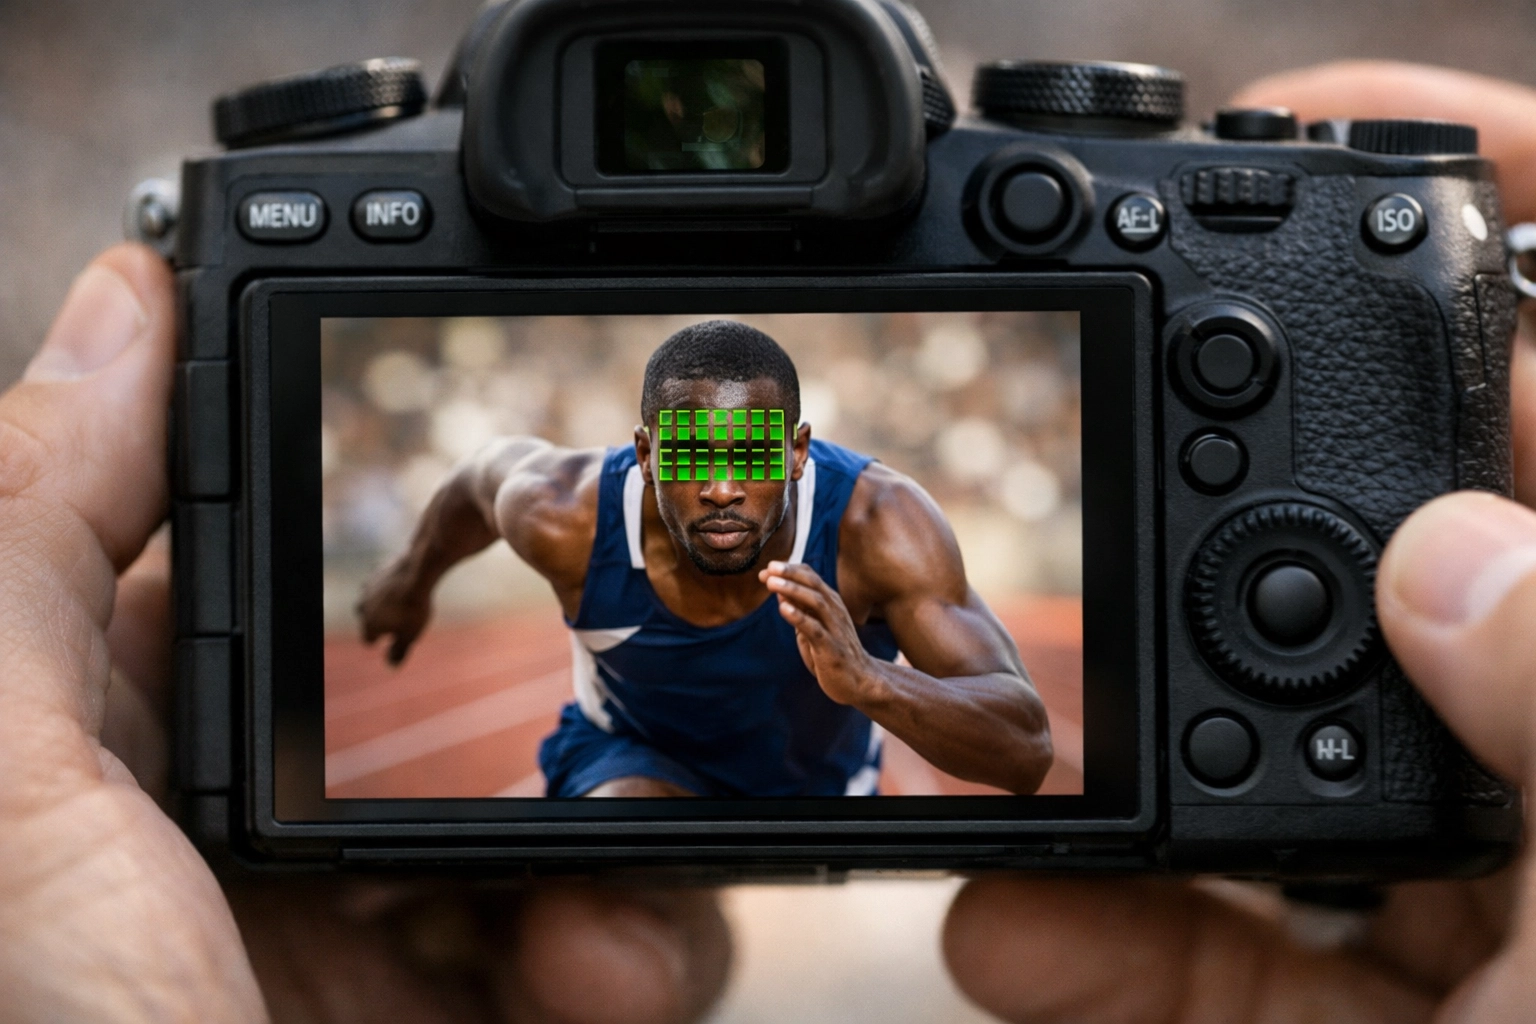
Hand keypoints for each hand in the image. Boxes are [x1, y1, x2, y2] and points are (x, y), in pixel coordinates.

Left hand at [0, 244, 729, 1021]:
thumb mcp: (5, 795)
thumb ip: (37, 531)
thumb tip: (124, 294)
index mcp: (131, 765)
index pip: (295, 593)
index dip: (403, 539)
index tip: (509, 498)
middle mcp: (259, 852)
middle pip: (467, 712)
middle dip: (568, 713)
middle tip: (631, 696)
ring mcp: (382, 955)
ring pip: (570, 832)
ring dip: (626, 858)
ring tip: (590, 931)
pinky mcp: (483, 1023)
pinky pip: (620, 954)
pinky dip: (644, 960)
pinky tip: (597, 985)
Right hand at [358, 554, 432, 664]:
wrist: (416, 573)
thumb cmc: (414, 608)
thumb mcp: (411, 635)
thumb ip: (400, 651)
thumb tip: (392, 665)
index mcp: (369, 625)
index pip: (368, 640)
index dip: (381, 640)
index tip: (395, 637)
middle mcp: (363, 607)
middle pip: (366, 618)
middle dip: (378, 620)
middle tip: (398, 619)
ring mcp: (368, 587)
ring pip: (371, 598)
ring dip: (381, 601)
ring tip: (399, 601)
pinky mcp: (377, 570)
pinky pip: (380, 580)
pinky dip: (387, 584)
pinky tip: (402, 583)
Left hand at [761, 560, 875, 702]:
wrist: (859, 681)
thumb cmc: (833, 652)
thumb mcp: (813, 628)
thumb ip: (799, 611)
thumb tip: (779, 592)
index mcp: (831, 603)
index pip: (811, 577)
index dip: (789, 571)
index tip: (766, 570)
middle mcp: (835, 610)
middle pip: (814, 584)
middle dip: (791, 573)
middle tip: (770, 566)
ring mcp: (835, 628)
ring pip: (816, 602)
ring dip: (793, 590)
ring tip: (772, 583)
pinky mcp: (832, 648)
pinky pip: (815, 629)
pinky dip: (799, 617)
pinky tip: (784, 609)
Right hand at [942, 62, 1535, 1023]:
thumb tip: (1465, 558)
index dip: (1506, 199)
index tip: (1336, 144)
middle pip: (1418, 553)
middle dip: (1236, 503)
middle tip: (1093, 474)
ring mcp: (1508, 911)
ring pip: (1300, 761)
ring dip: (1128, 751)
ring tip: (993, 745)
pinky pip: (1241, 951)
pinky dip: (1113, 939)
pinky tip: (1018, 932)